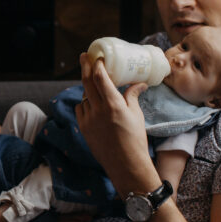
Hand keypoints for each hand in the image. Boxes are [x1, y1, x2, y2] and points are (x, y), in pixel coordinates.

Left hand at [75, 53, 158, 193]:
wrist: (126, 164)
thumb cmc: (135, 139)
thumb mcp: (136, 115)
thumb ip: (132, 96)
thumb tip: (139, 83)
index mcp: (113, 104)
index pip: (100, 78)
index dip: (96, 65)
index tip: (97, 56)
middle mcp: (98, 110)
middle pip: (86, 82)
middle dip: (84, 67)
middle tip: (84, 56)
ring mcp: (88, 119)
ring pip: (84, 97)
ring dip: (88, 89)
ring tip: (95, 86)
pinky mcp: (83, 129)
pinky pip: (80, 109)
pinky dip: (85, 103)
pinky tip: (92, 104)